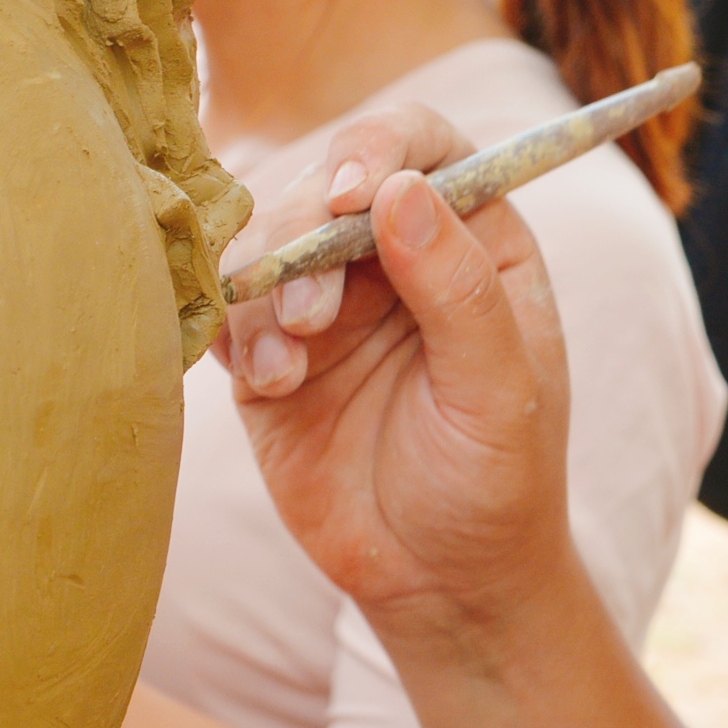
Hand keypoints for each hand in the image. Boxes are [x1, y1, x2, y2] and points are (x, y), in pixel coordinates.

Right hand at [219, 104, 576, 633]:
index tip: (351, 194)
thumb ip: (457, 290)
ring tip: (288, 364)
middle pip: (324, 183)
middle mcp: (393, 253)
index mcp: (473, 237)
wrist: (441, 583)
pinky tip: (268, 385)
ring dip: (263, 287)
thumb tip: (401, 190)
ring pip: (263, 240)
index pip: (422, 144)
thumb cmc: (497, 481)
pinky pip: (227, 309)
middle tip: (312, 314)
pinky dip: (234, 334)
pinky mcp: (269, 355)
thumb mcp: (500, 391)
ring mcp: (325, 301)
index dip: (378, 147)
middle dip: (305, 235)